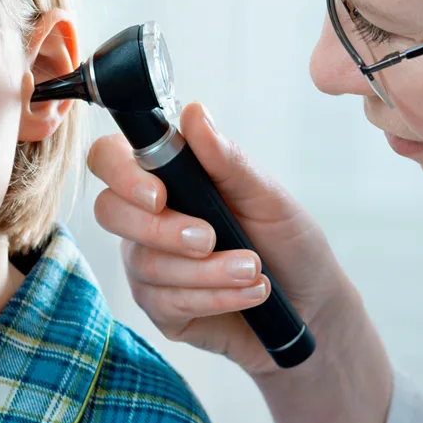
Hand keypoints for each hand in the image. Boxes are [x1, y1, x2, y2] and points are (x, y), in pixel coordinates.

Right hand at [88, 102, 354, 376]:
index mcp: (164, 178)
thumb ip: (226, 160)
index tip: (159, 193)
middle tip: (210, 237)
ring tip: (254, 270)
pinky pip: (167, 302)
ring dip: (207, 269)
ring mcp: (147, 266)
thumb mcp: (266, 197)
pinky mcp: (161, 309)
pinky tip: (250, 293)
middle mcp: (145, 219)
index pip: (109, 159)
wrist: (313, 305)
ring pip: (147, 264)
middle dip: (162, 229)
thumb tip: (193, 113)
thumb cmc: (286, 241)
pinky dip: (215, 296)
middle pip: (109, 212)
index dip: (121, 173)